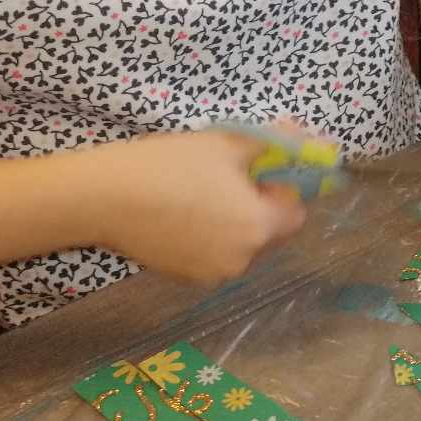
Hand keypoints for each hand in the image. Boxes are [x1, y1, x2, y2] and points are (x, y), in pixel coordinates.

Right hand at [79, 130, 305, 283]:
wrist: (105, 196)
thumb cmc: (172, 165)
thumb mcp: (230, 144)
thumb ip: (278, 144)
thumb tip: (316, 142)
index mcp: (259, 228)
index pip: (296, 214)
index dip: (280, 190)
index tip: (254, 172)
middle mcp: (241, 260)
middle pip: (268, 232)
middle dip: (257, 207)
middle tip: (223, 179)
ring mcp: (210, 274)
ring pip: (239, 244)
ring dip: (231, 223)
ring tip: (195, 194)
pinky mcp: (182, 278)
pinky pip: (212, 254)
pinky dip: (206, 237)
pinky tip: (177, 213)